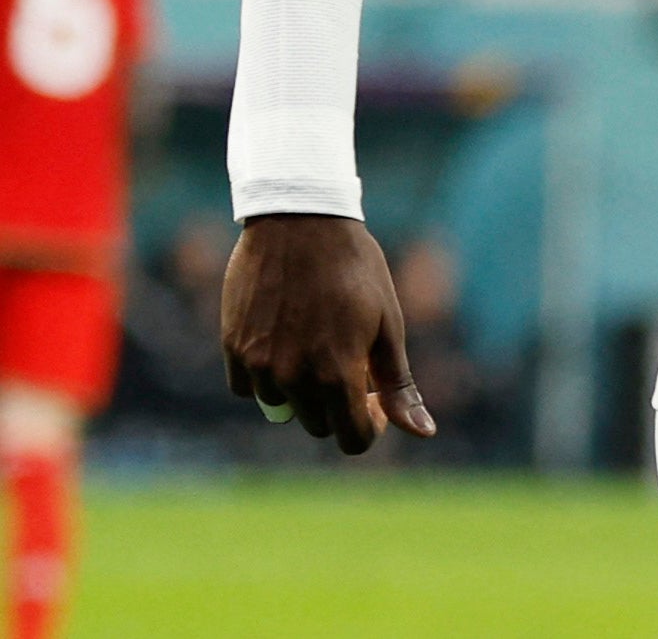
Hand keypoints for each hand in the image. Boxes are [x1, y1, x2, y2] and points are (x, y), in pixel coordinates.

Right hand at [221, 214, 435, 454]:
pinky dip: (267, 375)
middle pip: (317, 425)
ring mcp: (258, 365)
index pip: (352, 439)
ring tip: (317, 339)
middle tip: (349, 359)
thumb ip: (398, 384)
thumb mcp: (389, 323)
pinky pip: (248, 387)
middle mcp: (293, 378)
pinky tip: (284, 337)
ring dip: (301, 388)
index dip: (370, 426)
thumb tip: (423, 432)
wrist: (300, 220)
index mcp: (337, 375)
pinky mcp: (232, 348)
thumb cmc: (355, 269)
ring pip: (282, 407)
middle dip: (337, 403)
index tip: (374, 398)